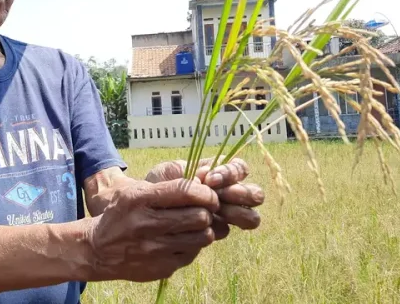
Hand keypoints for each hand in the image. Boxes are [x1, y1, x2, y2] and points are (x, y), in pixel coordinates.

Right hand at [83, 178, 219, 282]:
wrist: (98, 250)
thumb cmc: (121, 215)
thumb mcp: (133, 192)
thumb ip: (165, 188)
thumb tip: (202, 187)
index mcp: (139, 199)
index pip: (185, 192)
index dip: (205, 193)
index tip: (208, 194)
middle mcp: (147, 224)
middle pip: (199, 216)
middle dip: (207, 211)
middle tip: (204, 210)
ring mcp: (155, 249)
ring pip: (203, 237)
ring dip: (204, 229)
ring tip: (194, 225)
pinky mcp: (162, 267)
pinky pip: (193, 253)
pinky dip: (193, 246)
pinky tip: (181, 240)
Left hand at [145, 158, 263, 239]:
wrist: (143, 209)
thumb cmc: (158, 184)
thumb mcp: (169, 172)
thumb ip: (190, 171)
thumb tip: (206, 177)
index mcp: (219, 174)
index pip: (240, 169)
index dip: (231, 173)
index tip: (210, 179)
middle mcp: (228, 193)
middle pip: (255, 195)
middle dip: (241, 194)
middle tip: (219, 196)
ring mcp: (225, 214)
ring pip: (251, 217)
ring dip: (237, 213)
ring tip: (216, 211)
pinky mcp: (214, 231)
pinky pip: (225, 230)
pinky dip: (216, 227)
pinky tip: (200, 225)